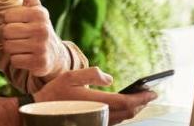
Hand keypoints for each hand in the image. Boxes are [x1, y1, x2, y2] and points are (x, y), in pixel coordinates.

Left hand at [3, 0, 68, 77]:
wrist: (55, 55)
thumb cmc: (38, 26)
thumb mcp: (35, 7)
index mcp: (39, 13)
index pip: (6, 17)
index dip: (10, 22)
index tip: (22, 24)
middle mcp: (43, 29)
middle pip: (6, 32)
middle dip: (9, 36)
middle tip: (22, 37)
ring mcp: (42, 47)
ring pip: (8, 47)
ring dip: (13, 49)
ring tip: (25, 46)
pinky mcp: (40, 64)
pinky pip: (15, 61)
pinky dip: (18, 61)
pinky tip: (28, 57)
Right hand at [33, 67, 157, 124]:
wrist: (40, 112)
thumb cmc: (54, 92)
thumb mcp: (70, 75)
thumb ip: (92, 73)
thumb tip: (111, 78)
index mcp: (95, 102)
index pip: (126, 102)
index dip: (142, 98)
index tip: (153, 91)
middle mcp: (98, 115)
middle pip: (128, 113)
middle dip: (141, 104)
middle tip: (150, 94)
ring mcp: (96, 122)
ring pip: (122, 119)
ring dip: (133, 110)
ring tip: (140, 99)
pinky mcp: (92, 124)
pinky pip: (114, 121)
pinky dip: (123, 114)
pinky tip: (125, 107)